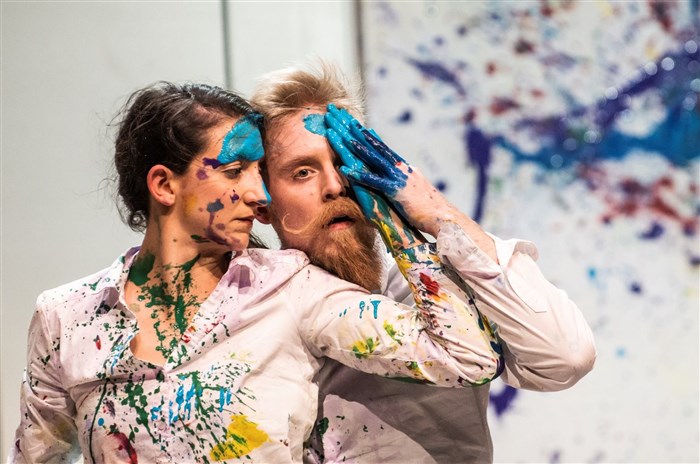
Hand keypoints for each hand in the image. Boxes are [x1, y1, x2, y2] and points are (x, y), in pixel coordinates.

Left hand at [325, 104, 453, 236]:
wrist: (444, 218)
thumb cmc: (431, 209)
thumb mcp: (416, 191)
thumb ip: (407, 181)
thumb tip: (406, 174)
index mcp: (405, 168)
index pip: (383, 148)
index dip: (368, 135)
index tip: (355, 124)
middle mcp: (401, 168)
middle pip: (376, 146)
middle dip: (358, 132)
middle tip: (343, 118)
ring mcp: (399, 178)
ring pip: (374, 158)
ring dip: (356, 146)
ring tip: (341, 135)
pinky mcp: (396, 191)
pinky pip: (374, 181)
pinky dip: (360, 175)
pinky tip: (346, 169)